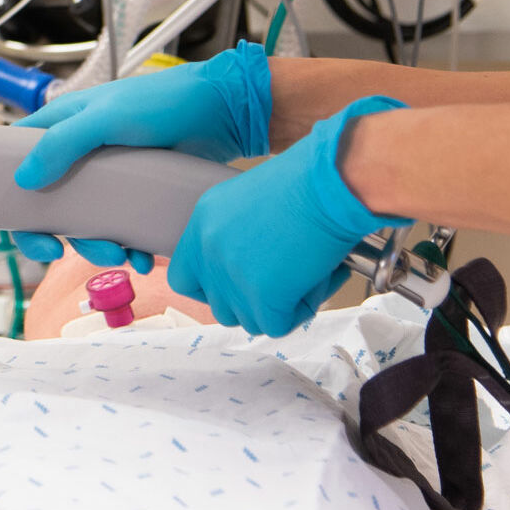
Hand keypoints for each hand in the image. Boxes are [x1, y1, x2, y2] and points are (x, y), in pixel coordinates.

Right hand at [8, 43, 271, 268]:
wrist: (223, 112)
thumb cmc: (163, 102)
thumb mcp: (107, 118)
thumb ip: (64, 144)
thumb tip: (25, 180)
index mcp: (59, 128)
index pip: (17, 167)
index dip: (17, 206)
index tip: (37, 236)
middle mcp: (77, 154)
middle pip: (51, 208)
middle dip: (66, 238)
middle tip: (80, 255)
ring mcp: (108, 177)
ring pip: (87, 225)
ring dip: (99, 249)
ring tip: (126, 257)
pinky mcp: (136, 194)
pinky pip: (121, 229)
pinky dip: (129, 249)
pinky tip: (145, 258)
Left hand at [168, 95, 408, 335]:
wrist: (327, 183)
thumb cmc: (303, 183)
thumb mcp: (249, 203)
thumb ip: (237, 237)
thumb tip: (255, 271)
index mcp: (202, 226)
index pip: (182, 279)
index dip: (211, 290)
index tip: (238, 287)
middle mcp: (209, 252)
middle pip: (219, 306)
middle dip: (252, 303)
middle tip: (284, 284)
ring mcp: (232, 277)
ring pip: (250, 320)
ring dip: (280, 307)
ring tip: (307, 276)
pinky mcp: (262, 296)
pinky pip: (279, 326)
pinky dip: (302, 309)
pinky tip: (319, 279)